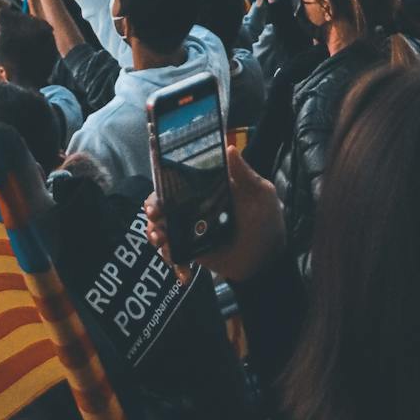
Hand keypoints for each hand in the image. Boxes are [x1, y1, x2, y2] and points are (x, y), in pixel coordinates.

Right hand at [144, 145, 283, 283]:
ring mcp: (192, 229)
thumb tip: (229, 147)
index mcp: (210, 187)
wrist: (266, 261)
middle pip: (165, 202)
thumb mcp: (260, 195)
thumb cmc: (266, 222)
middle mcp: (197, 205)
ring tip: (163, 242)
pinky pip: (174, 252)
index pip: (181, 178)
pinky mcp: (192, 250)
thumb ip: (245, 174)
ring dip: (156, 233)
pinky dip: (173, 261)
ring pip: (163, 227)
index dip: (164, 181)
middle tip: (156, 216)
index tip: (159, 191)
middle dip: (153, 208)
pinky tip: (185, 272)